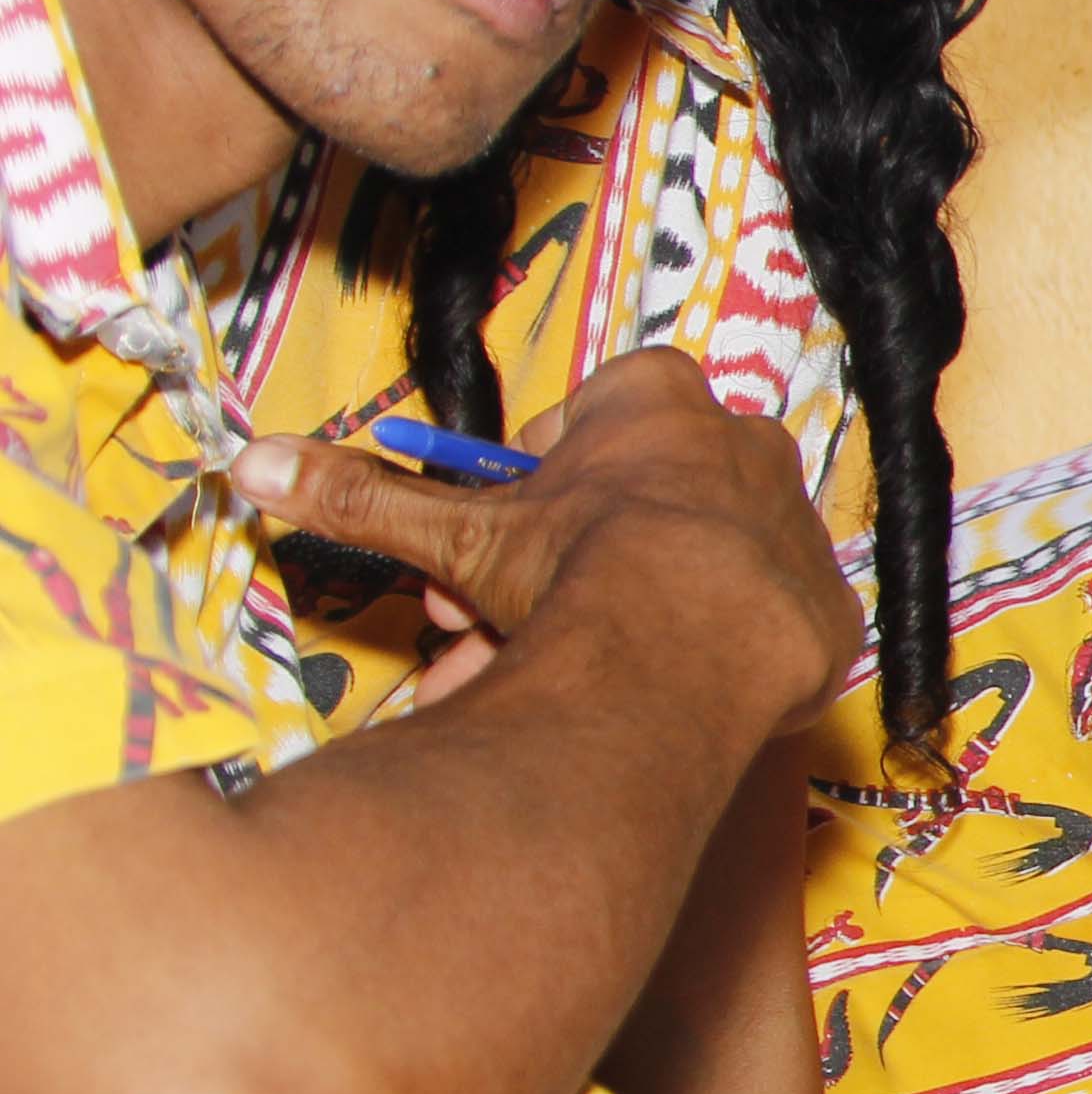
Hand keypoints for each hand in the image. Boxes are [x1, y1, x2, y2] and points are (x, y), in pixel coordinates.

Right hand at [244, 352, 853, 747]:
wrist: (697, 647)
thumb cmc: (583, 570)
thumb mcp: (460, 529)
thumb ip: (367, 496)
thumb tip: (258, 463)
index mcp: (654, 400)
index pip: (574, 432)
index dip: (522, 497)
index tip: (496, 547)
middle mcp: (740, 442)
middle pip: (625, 511)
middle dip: (556, 574)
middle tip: (503, 625)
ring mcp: (796, 519)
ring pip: (683, 574)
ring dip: (621, 621)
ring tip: (562, 676)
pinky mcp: (829, 601)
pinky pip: (755, 628)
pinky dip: (704, 660)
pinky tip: (659, 693)